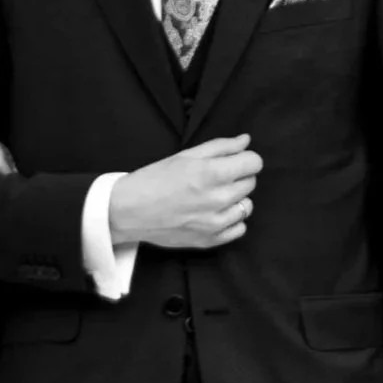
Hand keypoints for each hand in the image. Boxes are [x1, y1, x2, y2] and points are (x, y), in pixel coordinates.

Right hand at [107, 135, 260, 252]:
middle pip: (250, 183)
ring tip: (214, 196)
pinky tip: (215, 214)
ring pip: (247, 206)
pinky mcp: (210, 240)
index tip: (235, 160)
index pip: (254, 163)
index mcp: (211, 173)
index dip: (246, 158)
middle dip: (238, 176)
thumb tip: (246, 141)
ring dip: (236, 198)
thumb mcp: (185, 155)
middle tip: (217, 177)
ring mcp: (215, 223)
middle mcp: (217, 199)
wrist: (129, 211)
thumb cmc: (154, 179)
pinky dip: (232, 220)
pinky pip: (239, 228)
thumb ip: (220, 147)